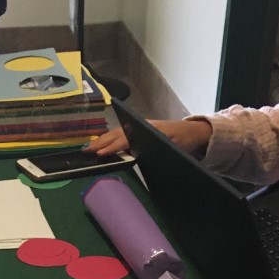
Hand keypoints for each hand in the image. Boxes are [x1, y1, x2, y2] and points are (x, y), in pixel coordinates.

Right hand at [86, 117, 212, 156]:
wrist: (192, 132)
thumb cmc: (183, 140)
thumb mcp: (174, 145)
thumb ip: (159, 148)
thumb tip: (140, 153)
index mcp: (148, 128)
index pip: (127, 137)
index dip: (114, 146)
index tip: (102, 153)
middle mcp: (140, 125)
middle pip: (117, 133)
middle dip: (101, 142)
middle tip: (86, 151)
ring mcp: (138, 127)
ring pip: (116, 133)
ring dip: (102, 141)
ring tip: (89, 149)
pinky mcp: (138, 132)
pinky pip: (120, 135)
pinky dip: (108, 140)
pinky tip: (101, 146)